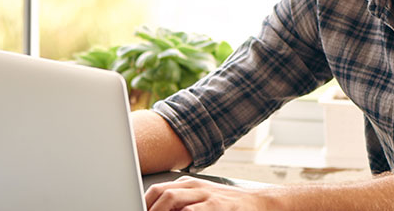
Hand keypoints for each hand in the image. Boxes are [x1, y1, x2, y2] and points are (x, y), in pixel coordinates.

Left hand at [145, 175, 277, 210]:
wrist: (258, 204)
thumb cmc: (225, 205)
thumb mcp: (199, 199)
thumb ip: (178, 205)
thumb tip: (154, 208)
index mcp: (187, 186)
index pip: (156, 191)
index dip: (144, 203)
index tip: (136, 209)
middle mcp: (194, 188)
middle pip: (161, 194)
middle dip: (149, 209)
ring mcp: (206, 197)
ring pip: (172, 200)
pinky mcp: (217, 207)